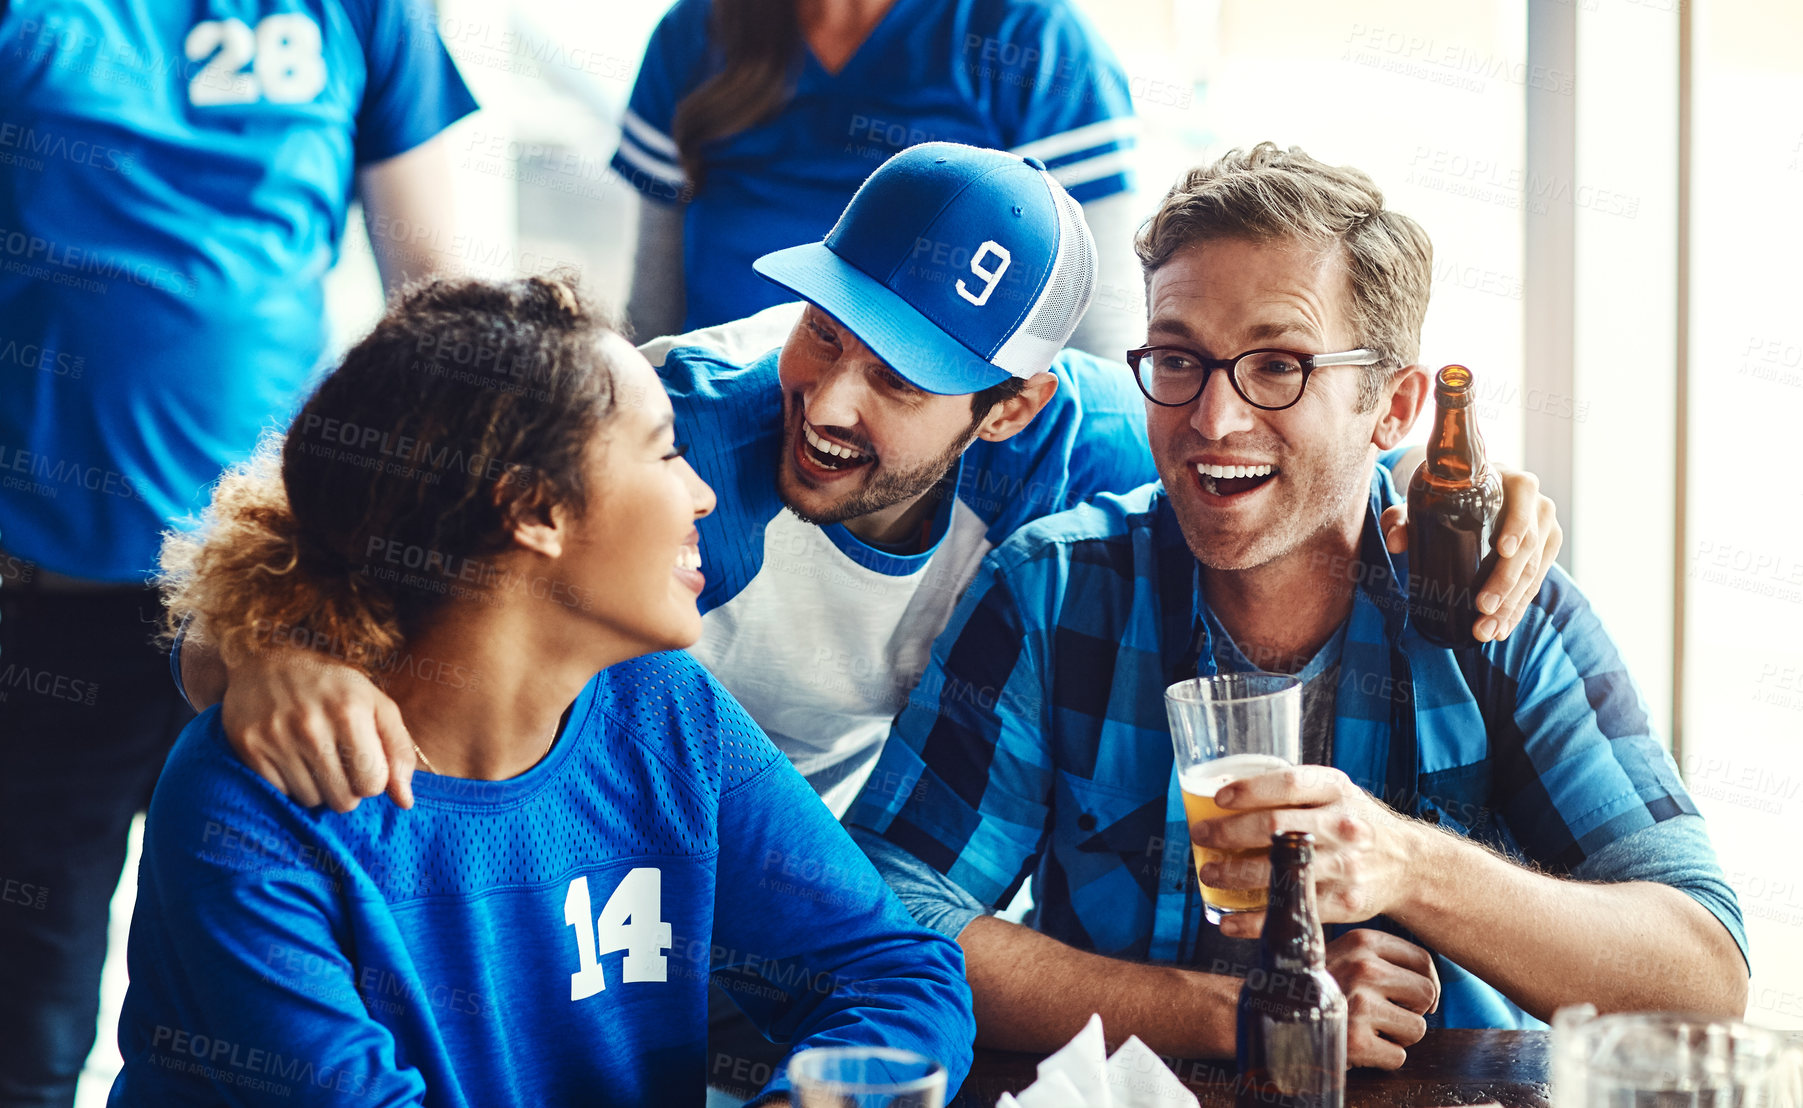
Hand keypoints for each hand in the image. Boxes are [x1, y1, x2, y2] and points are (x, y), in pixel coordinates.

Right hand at [219, 646, 414, 810]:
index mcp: (349, 711)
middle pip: (343, 799)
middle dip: (347, 788)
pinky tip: (291, 758)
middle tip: (339, 761)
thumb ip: (399, 750)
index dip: (373, 780)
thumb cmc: (333, 689)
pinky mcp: (249, 747)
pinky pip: (281, 794)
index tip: (364, 762)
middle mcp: (311, 725)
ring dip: (318, 787)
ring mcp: (276, 737)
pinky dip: (290, 784)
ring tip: (314, 757)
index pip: (372, 784)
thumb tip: (405, 801)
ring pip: (311, 800)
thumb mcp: (376, 705)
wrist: (266, 664)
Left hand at [1193, 765, 1416, 934]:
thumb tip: (1224, 792)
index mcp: (1337, 790)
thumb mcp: (1335, 792)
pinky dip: (1256, 920)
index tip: (1218, 798)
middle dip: (1229, 834)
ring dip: (1235, 876)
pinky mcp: (1345, 904)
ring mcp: (1345, 867)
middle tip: (1201, 836)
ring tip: (1208, 874)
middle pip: (1276, 828)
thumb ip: (1294, 790)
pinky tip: (1229, 921)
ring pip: (1280, 872)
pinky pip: (1293, 912)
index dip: (1250, 790)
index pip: (1289, 784)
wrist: (1408, 864)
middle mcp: (1343, 826)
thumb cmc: (1355, 821)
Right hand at [1325, 929, 1439, 1068]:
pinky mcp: (1356, 1039)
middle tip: (1384, 1014)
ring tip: (1367, 1029)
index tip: (1414, 998)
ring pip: (1417, 1028)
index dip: (1425, 983)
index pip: (1423, 960)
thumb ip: (1380, 959)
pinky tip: (1359, 1046)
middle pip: (1426, 993)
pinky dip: (1382, 1058)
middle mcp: (1363, 967)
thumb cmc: (1313, 987)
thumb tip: (1432, 988)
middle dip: (1411, 1010)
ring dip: (1396, 1036)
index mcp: (1361, 940)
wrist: (1266, 1013)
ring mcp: (1360, 1003)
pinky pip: (1398, 1056)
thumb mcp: (1342, 956)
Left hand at [1382, 465, 1561, 642]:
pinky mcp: (1547, 554)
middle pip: (1529, 546)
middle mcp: (1537, 506)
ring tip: (1486, 630)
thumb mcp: (1423, 504)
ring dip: (1511, 606)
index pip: (1522, 503)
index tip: (1501, 551)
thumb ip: (1401, 517)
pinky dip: (1517, 610)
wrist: (1472, 501)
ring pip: (1534, 572)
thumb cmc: (1447, 500)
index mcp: (1513, 483)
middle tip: (1482, 607)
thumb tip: (1395, 543)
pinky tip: (1500, 630)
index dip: (1516, 527)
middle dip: (1506, 582)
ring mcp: (1546, 531)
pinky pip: (1536, 585)